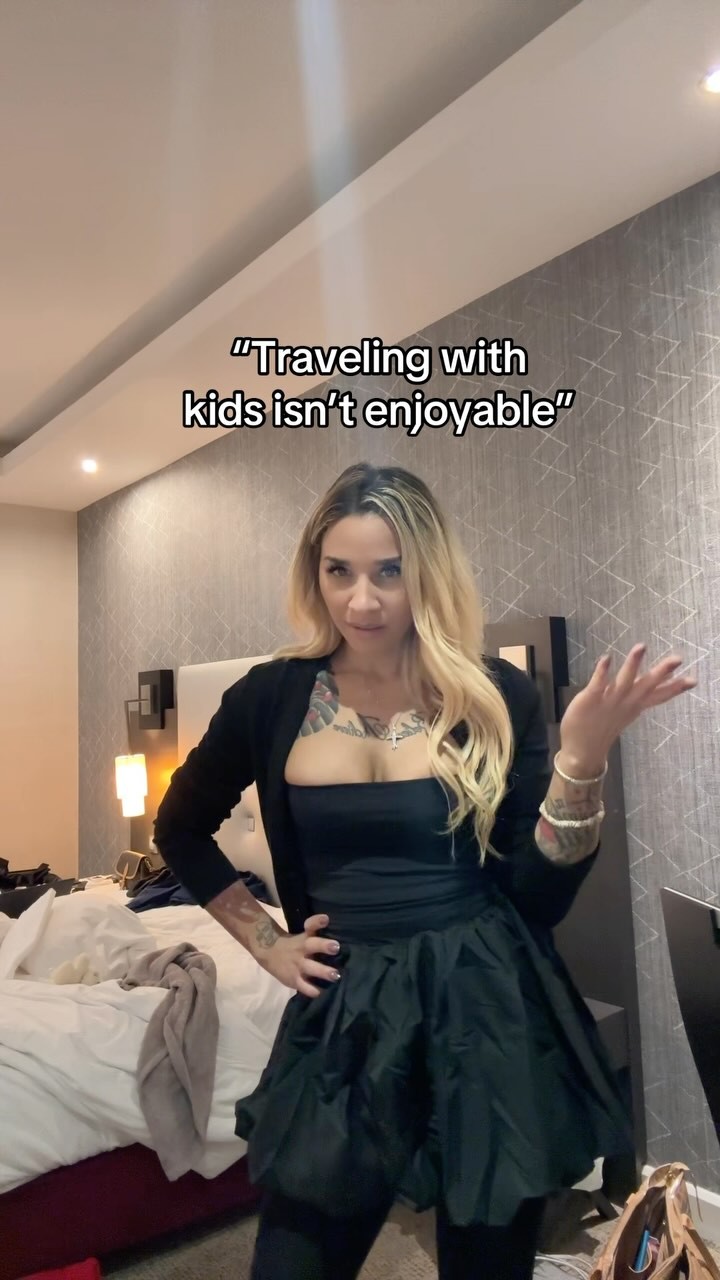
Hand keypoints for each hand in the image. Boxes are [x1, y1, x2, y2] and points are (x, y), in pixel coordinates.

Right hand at [256, 913, 341, 998]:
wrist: (267, 953)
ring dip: (323, 972)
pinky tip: (320, 992)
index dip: (317, 921)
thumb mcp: (302, 935)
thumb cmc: (292, 945)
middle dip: (324, 946)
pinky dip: (312, 990)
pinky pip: (303, 986)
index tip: (325, 919)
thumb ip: (315, 932)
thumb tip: (333, 929)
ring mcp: (297, 965)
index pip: (310, 925)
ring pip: (311, 968)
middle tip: (336, 947)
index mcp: (304, 937)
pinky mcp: (293, 980)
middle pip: (312, 945)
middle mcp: (301, 950)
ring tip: (336, 975)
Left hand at [558, 644, 696, 773]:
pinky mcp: (591, 700)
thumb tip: (664, 678)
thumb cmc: (606, 725)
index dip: (676, 688)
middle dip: (662, 672)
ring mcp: (609, 701)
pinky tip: (607, 658)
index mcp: (636, 705)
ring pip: (624, 681)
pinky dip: (602, 672)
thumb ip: (646, 694)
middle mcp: (626, 702)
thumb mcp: (630, 709)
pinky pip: (598, 684)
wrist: (582, 750)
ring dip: (633, 664)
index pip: (659, 695)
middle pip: (647, 685)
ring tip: (641, 647)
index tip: (694, 680)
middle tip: (678, 659)